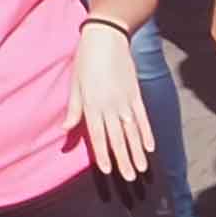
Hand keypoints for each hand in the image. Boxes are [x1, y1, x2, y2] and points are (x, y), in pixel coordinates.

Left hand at [74, 16, 157, 181]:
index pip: (98, 136)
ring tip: (142, 169)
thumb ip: (73, 109)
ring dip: (137, 152)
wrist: (106, 37)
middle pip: (117, 138)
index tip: (108, 171)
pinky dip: (147, 133)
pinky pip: (142, 118)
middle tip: (129, 179)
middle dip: (124, 160)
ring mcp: (125, 101)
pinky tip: (150, 147)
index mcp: (92, 105)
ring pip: (132, 132)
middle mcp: (110, 106)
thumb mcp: (75, 83)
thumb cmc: (85, 60)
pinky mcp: (136, 94)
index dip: (103, 154)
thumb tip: (65, 130)